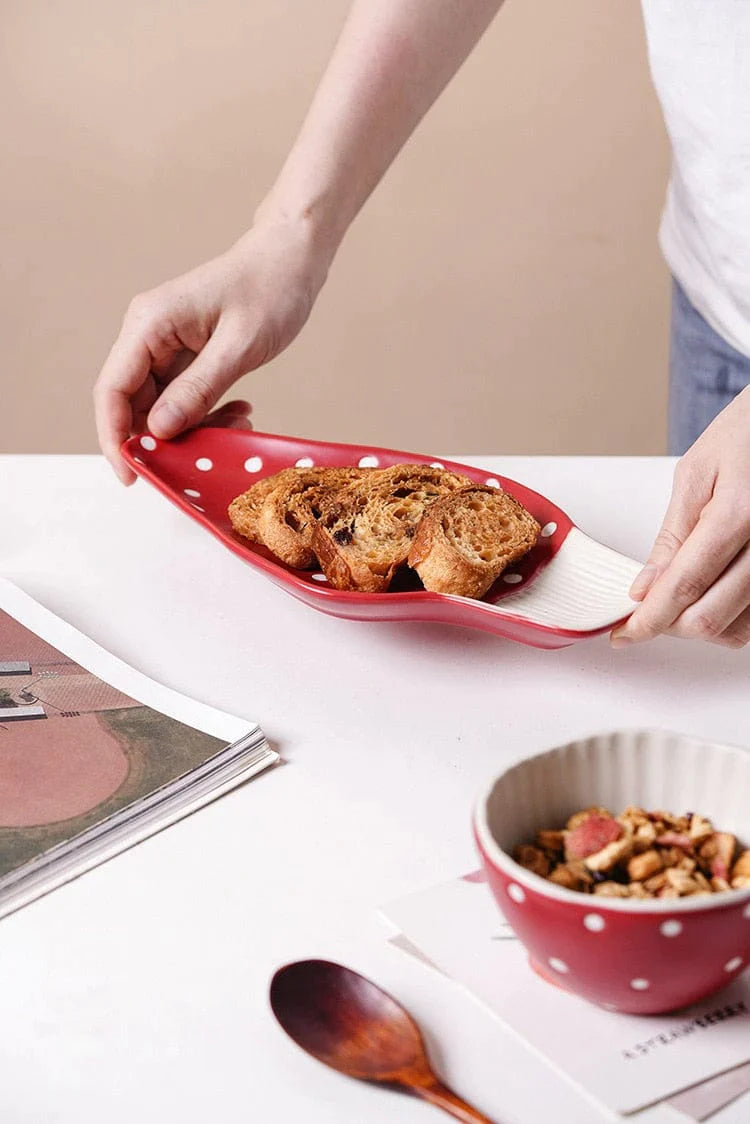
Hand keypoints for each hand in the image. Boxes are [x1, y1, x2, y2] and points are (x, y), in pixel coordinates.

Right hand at [94, 218, 328, 483]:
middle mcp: (149, 335)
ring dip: (193, 428)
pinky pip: (184, 398)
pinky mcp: (187, 355)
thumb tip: (159, 430)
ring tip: (236, 426)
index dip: (115, 437)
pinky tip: (239, 412)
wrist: (292, 258)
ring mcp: (166, 345)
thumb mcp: (239, 345)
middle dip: (164, 439)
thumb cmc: (270, 287)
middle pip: (134, 405)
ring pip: (162, 407)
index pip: (113, 390)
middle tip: (203, 456)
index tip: (132, 474)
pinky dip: (207, 414)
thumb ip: (198, 389)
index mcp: (150, 324)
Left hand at [611, 386, 749, 648]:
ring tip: (679, 597)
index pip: (684, 587)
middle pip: (710, 618)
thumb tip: (645, 588)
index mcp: (739, 515)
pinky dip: (727, 620)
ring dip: (698, 626)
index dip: (648, 619)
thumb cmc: (745, 436)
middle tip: (644, 613)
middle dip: (668, 625)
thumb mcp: (696, 475)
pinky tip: (709, 595)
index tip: (624, 634)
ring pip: (737, 630)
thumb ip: (672, 538)